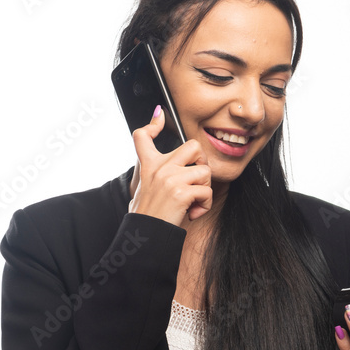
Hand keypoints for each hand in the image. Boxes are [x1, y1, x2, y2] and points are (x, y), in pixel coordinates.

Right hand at [129, 105, 212, 228]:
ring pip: (205, 172)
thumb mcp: (144, 187)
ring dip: (204, 190)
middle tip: (196, 179)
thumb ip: (155, 171)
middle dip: (202, 162)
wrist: (145, 235)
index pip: (143, 136)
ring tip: (192, 203)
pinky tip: (192, 213)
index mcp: (148, 166)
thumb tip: (160, 158)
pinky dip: (204, 205)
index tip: (160, 115)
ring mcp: (170, 178)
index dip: (153, 123)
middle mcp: (159, 168)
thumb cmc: (148, 214)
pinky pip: (207, 191)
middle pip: (193, 146)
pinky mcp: (181, 192)